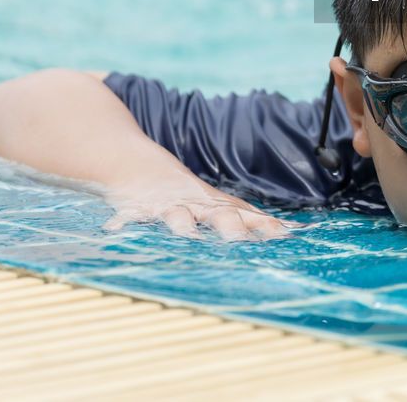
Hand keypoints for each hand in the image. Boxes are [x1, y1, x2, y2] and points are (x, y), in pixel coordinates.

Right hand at [103, 176, 302, 240]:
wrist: (136, 163)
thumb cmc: (187, 193)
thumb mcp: (218, 203)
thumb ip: (250, 219)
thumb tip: (292, 231)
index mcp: (216, 207)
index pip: (248, 216)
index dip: (265, 226)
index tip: (285, 237)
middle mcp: (196, 206)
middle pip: (219, 215)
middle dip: (231, 228)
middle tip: (241, 242)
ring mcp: (167, 206)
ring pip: (176, 216)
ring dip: (182, 226)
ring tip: (188, 237)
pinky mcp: (136, 208)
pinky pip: (128, 218)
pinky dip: (122, 224)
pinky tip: (114, 233)